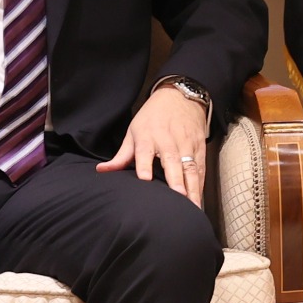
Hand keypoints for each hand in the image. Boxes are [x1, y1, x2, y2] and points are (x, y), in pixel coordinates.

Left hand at [100, 82, 210, 205]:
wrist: (179, 96)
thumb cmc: (152, 117)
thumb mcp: (134, 131)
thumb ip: (121, 155)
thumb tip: (102, 171)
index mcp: (148, 136)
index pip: (145, 151)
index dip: (145, 165)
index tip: (145, 179)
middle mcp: (168, 140)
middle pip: (173, 161)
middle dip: (176, 179)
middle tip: (178, 196)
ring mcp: (186, 144)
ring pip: (190, 167)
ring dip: (192, 187)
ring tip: (192, 206)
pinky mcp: (200, 147)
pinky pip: (201, 168)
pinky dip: (200, 184)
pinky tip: (199, 200)